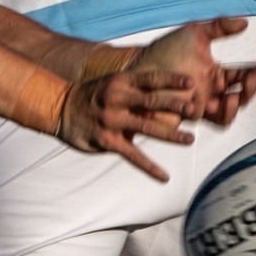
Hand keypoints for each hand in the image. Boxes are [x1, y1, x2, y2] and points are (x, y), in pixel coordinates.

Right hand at [58, 69, 202, 182]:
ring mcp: (111, 120)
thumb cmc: (95, 95)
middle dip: (173, 105)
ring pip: (146, 127)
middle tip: (195, 110)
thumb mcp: (113, 83)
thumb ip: (138, 88)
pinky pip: (132, 156)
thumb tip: (171, 89)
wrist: (60, 108)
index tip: (192, 83)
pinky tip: (164, 177)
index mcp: (121, 82)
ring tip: (190, 140)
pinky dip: (149, 167)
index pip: (150, 78)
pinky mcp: (107, 141)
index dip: (171, 80)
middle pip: (150, 101)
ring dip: (170, 134)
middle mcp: (116, 99)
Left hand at [128, 19, 255, 126]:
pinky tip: (206, 103)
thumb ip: (219, 27)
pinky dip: (211, 114)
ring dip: (234, 108)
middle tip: (249, 80)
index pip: (242, 76)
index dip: (254, 71)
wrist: (137, 66)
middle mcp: (210, 93)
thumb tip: (245, 22)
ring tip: (232, 97)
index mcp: (214, 74)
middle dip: (249, 91)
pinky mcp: (185, 116)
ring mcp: (198, 106)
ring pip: (225, 116)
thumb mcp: (194, 33)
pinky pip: (204, 122)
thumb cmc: (164, 51)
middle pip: (240, 99)